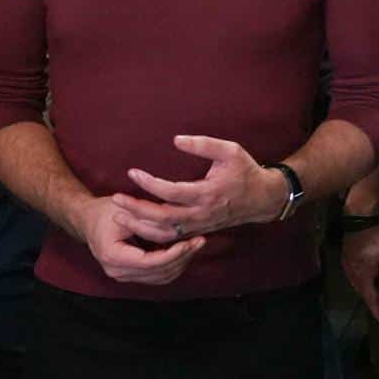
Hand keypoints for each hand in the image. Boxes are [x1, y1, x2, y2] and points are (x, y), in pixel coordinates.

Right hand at [74, 195, 204, 285]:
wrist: (88, 219)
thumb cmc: (106, 211)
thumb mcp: (126, 210)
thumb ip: (149, 221)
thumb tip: (176, 227)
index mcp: (113, 257)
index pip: (151, 262)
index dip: (173, 254)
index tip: (190, 241)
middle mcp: (116, 271)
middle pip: (158, 273)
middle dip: (182, 258)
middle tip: (200, 241)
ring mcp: (123, 276)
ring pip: (161, 277)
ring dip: (181, 263)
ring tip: (196, 245)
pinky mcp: (131, 275)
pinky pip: (157, 276)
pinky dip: (173, 265)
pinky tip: (185, 251)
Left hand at [114, 136, 289, 238]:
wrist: (262, 199)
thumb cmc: (245, 170)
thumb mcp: (230, 150)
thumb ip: (203, 144)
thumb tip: (176, 140)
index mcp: (208, 193)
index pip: (172, 192)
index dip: (150, 184)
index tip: (132, 173)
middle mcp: (202, 213)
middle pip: (163, 218)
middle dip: (137, 210)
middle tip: (116, 200)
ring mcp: (199, 224)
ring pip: (165, 234)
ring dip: (140, 227)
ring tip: (119, 216)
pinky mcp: (198, 229)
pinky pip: (171, 238)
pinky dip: (152, 235)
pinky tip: (136, 226)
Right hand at [342, 223, 378, 323]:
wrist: (358, 219)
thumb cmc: (375, 240)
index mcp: (362, 278)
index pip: (370, 299)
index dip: (377, 310)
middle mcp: (352, 276)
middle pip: (364, 293)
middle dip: (374, 302)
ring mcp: (348, 267)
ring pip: (360, 285)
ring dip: (370, 292)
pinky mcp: (347, 258)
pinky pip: (357, 276)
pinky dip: (366, 282)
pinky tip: (372, 279)